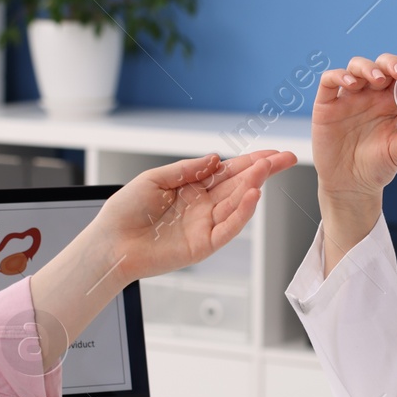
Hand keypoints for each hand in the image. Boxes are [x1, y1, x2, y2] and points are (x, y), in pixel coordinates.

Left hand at [26, 151, 296, 366]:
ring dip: (254, 185)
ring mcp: (205, 225)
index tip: (272, 151)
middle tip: (287, 157)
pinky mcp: (202, 244)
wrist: (110, 243)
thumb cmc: (125, 212)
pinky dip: (242, 213)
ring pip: (237, 203)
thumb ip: (187, 169)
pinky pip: (227, 227)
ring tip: (267, 169)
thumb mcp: (155, 179)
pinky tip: (253, 196)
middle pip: (239, 184)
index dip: (251, 160)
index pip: (228, 171)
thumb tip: (215, 158)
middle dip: (263, 170)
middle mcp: (203, 206)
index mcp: (192, 188)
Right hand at [313, 51, 396, 201]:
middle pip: (381, 66)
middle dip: (391, 63)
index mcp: (392, 103)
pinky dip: (339, 76)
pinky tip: (351, 83)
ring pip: (357, 67)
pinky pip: (330, 81)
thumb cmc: (375, 168)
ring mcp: (349, 98)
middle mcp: (372, 96)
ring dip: (368, 67)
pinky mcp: (327, 104)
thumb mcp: (396, 154)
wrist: (349, 185)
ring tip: (377, 79)